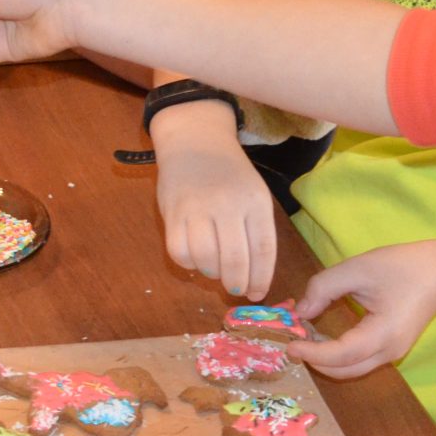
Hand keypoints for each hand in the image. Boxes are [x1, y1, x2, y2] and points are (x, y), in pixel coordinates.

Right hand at [151, 110, 277, 298]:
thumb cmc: (230, 174)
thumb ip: (256, 230)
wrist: (194, 142)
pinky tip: (195, 258)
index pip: (264, 249)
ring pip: (205, 258)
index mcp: (255, 201)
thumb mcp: (254, 194)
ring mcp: (197, 207)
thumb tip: (254, 277)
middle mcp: (228, 204)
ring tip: (215, 270)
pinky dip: (188, 263)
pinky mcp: (172, 212)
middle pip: (235, 259)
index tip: (258, 293)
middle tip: (236, 288)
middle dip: (237, 282)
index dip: (262, 278)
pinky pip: (179, 251)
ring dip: (212, 274)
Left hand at [289, 240, 435, 379]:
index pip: (340, 355)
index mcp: (384, 334)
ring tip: (305, 339)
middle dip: (316, 362)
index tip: (289, 343)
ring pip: (353, 369)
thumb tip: (300, 312)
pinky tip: (324, 338)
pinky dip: (339, 356)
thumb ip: (323, 288)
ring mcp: (394, 353)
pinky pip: (361, 361)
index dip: (312, 353)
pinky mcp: (393, 349)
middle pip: (345, 371)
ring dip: (326, 361)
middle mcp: (390, 352)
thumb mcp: (357, 269)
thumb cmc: (403, 267)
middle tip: (292, 343)